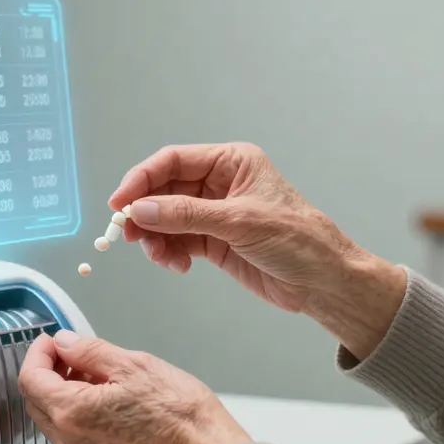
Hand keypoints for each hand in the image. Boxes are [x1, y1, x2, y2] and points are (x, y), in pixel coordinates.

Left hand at [17, 330, 250, 443]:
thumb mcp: (132, 364)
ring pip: (55, 423)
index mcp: (73, 413)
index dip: (38, 353)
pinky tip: (106, 403)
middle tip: (72, 355)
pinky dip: (78, 418)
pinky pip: (74, 441)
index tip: (53, 341)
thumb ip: (89, 351)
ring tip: (96, 377)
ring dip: (63, 396)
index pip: (30, 379)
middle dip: (47, 373)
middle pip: (36, 403)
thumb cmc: (179, 413)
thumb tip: (65, 342)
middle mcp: (71, 443)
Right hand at [110, 143, 406, 358]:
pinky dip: (169, 252)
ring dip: (156, 236)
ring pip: (167, 217)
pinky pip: (178, 241)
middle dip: (146, 211)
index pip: (174, 161)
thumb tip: (143, 209)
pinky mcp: (214, 241)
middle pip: (165, 189)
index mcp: (231, 162)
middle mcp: (220, 184)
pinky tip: (176, 265)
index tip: (120, 202)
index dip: (142, 179)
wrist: (324, 281)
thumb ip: (187, 215)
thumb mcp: (240, 222)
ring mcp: (215, 213)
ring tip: (159, 256)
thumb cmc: (299, 240)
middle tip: (129, 234)